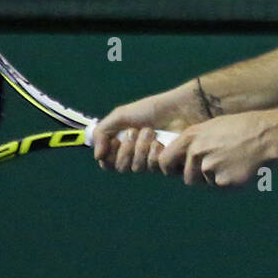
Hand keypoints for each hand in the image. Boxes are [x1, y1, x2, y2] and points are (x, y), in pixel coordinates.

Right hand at [92, 80, 208, 171]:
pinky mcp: (169, 166)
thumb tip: (97, 156)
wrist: (179, 109)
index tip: (114, 140)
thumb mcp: (121, 116)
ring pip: (137, 168)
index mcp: (124, 146)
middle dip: (126, 148)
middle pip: (121, 167)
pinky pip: (154, 168)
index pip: (109, 163)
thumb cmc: (152, 109)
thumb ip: (102, 132)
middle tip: (135, 131)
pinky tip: (162, 141)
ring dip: (141, 147)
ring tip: (151, 131)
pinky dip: (155, 153)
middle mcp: (137, 156)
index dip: (109, 155)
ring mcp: (153, 162)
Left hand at [156, 111, 273, 186]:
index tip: (176, 170)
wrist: (266, 136)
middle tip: (217, 167)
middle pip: (187, 178)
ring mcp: (209, 169)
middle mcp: (196, 153)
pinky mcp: (223, 182)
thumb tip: (182, 158)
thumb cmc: (243, 129)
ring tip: (232, 163)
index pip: (164, 160)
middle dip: (198, 177)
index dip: (169, 168)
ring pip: (206, 184)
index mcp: (191, 137)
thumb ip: (194, 143)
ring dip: (215, 179)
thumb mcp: (212, 128)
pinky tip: (241, 169)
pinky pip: (221, 188)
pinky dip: (229, 183)